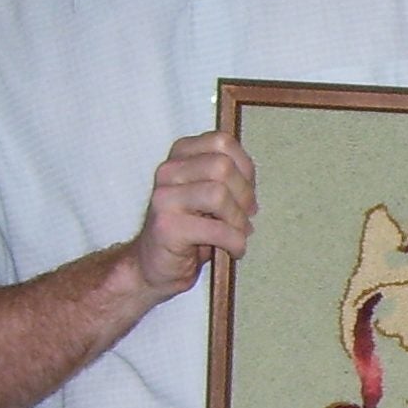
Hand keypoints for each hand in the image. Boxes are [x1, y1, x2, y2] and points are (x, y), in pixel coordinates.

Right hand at [132, 129, 255, 297]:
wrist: (154, 264)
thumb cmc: (190, 229)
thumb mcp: (211, 196)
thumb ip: (229, 180)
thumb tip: (252, 188)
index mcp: (181, 155)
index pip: (223, 142)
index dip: (245, 168)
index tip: (245, 193)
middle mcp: (168, 170)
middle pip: (223, 166)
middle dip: (244, 195)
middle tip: (245, 217)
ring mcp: (164, 197)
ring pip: (219, 194)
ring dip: (238, 220)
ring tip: (237, 234)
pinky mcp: (167, 226)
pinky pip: (217, 229)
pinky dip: (235, 242)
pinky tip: (233, 250)